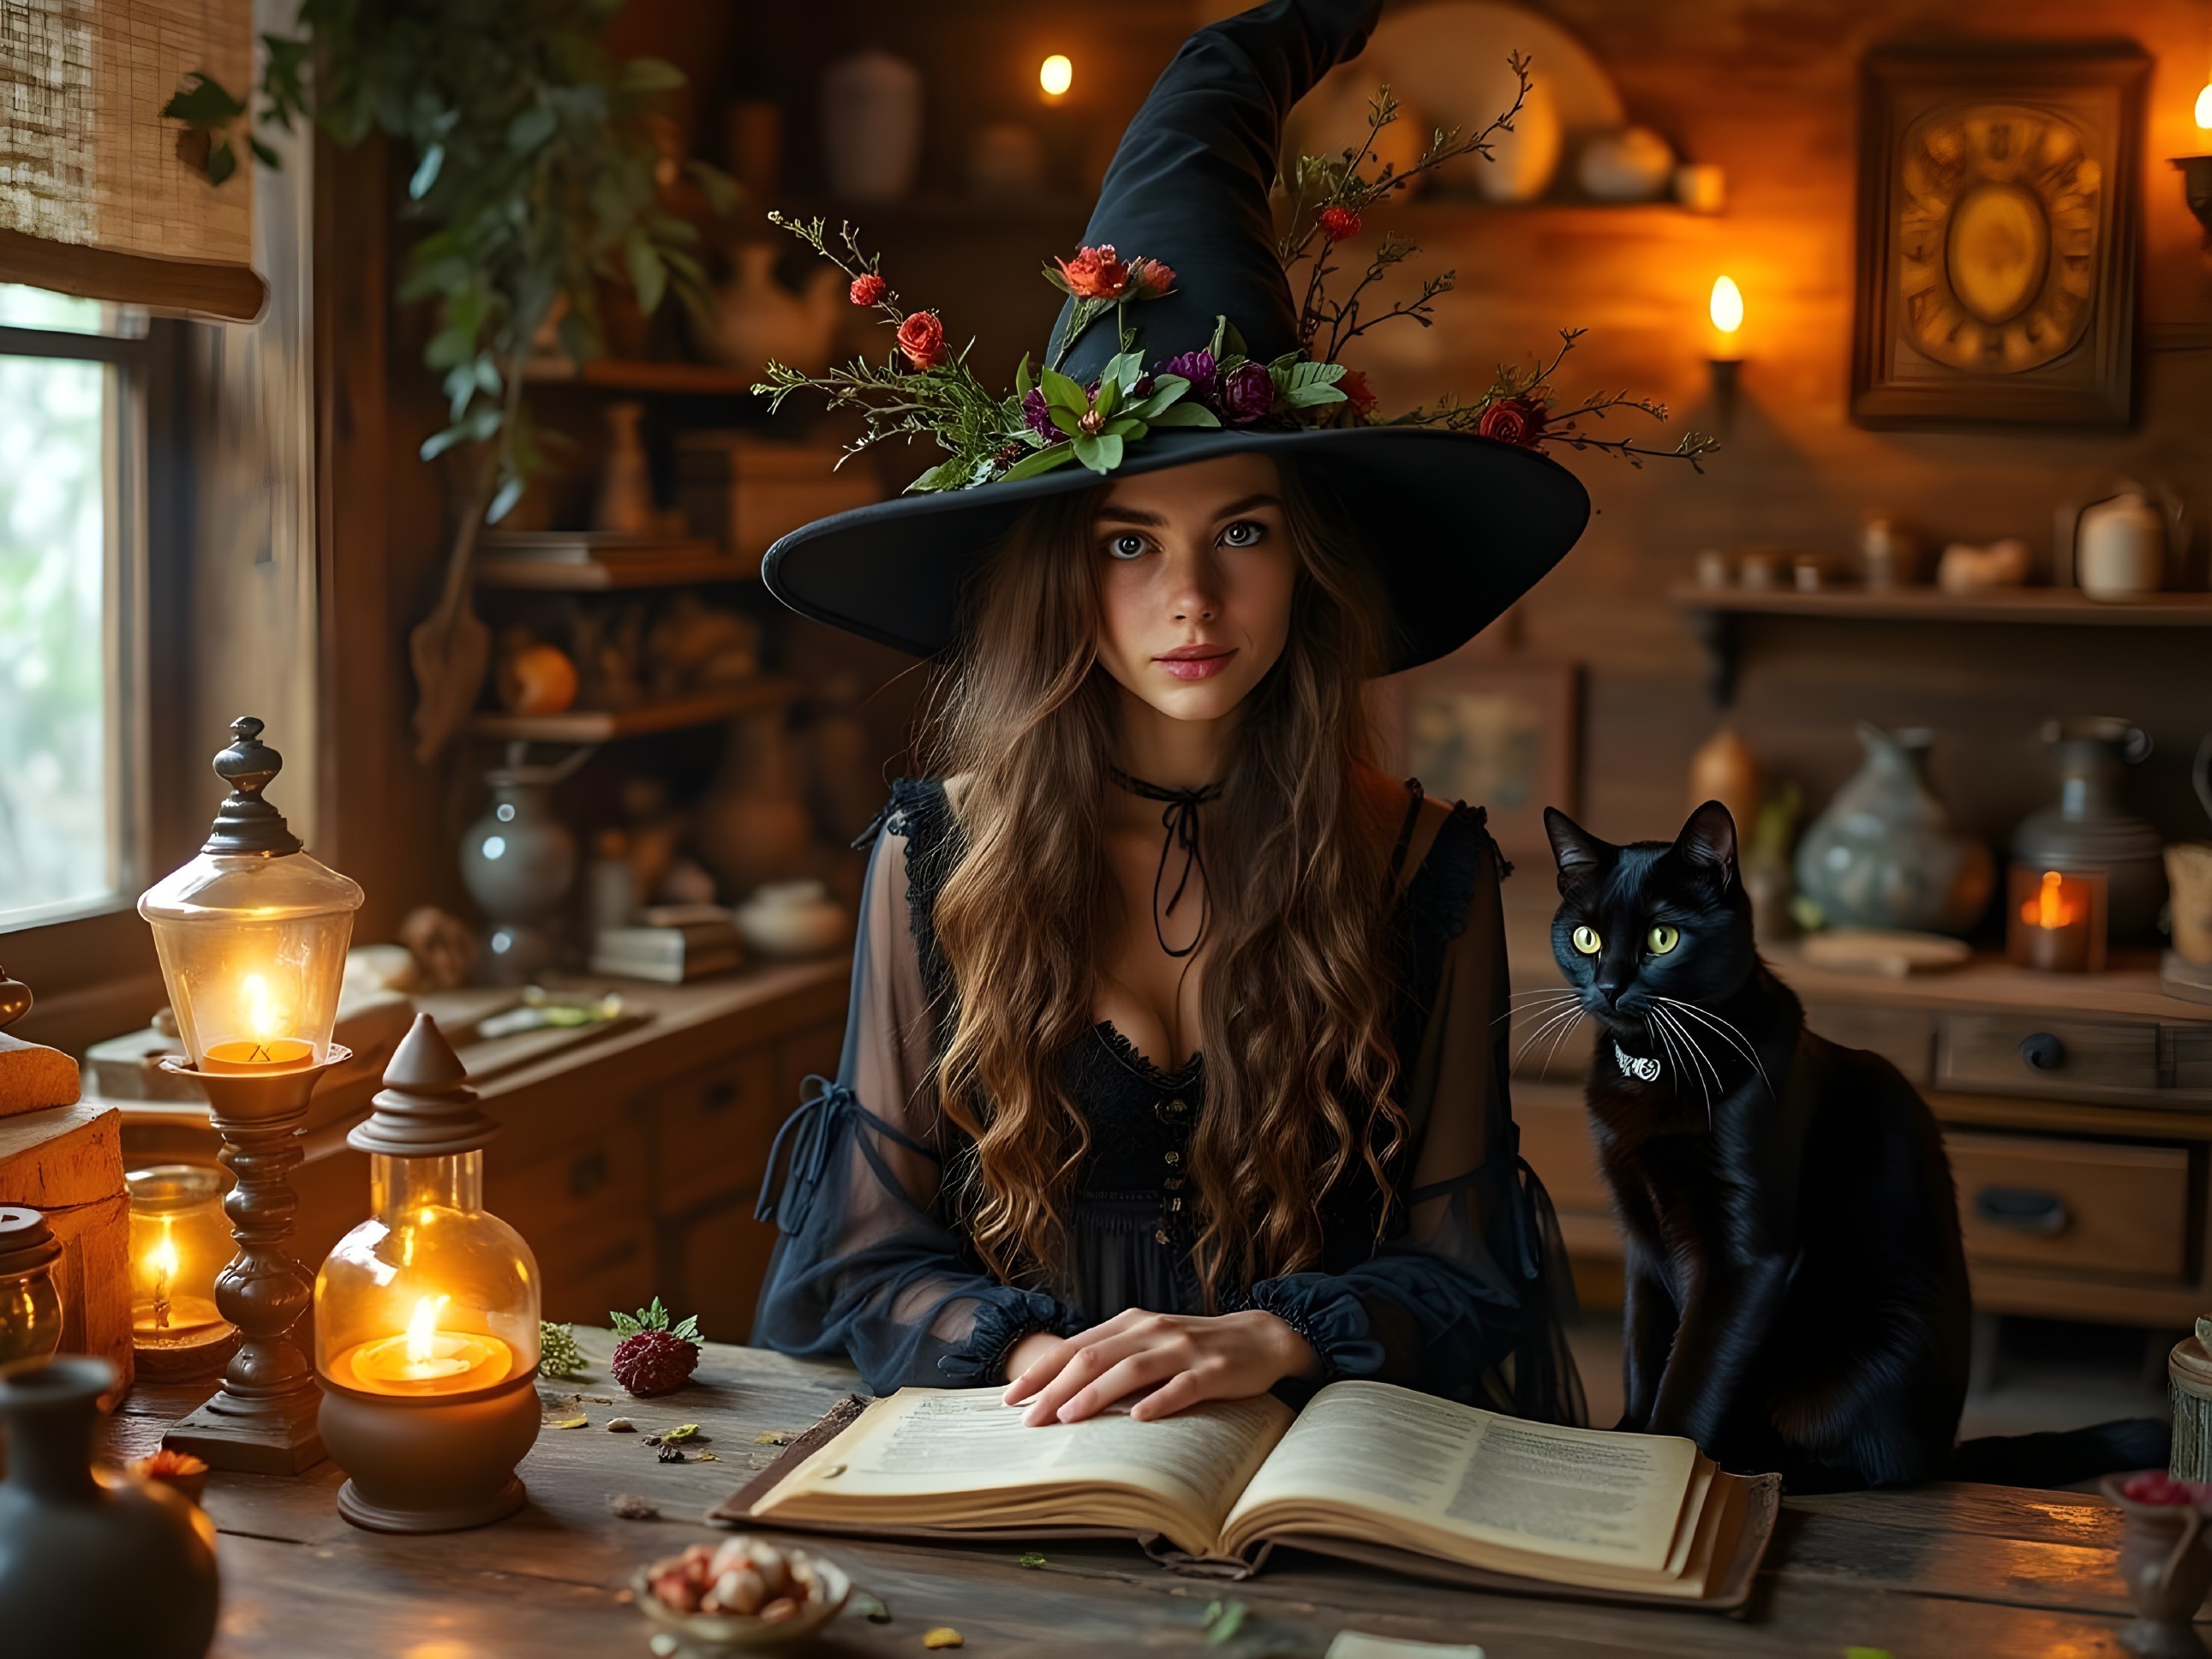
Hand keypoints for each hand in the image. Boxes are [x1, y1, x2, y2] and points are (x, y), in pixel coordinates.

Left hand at [1000, 1309, 1317, 1424]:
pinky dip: (1159, 1401)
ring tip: (1068, 1417)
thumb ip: (1113, 1359)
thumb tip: (1060, 1392)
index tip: (1010, 1397)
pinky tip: (1140, 1419)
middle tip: (1029, 1419)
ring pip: (1131, 1370)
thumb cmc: (1194, 1348)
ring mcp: (1183, 1349)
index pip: (1075, 1347)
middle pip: (1094, 1357)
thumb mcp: (1149, 1343)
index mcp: (1131, 1324)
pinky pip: (1183, 1387)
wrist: (1260, 1337)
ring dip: (1096, 1394)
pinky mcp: (1213, 1371)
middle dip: (1056, 1388)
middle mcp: (1152, 1330)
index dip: (1041, 1371)